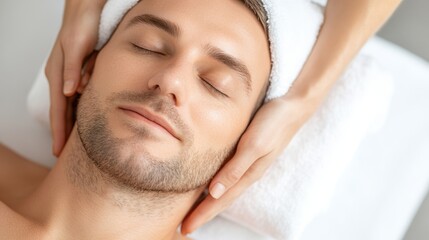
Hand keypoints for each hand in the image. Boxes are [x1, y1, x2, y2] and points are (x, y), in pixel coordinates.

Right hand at [45, 0, 104, 155]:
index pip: (58, 109)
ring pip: (69, 106)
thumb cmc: (82, 26)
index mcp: (59, 74)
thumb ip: (74, 69)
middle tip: (62, 155)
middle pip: (61, 112)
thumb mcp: (78, 47)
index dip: (58, 131)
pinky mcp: (79, 71)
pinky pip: (76, 97)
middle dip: (61, 133)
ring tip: (71, 144)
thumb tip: (69, 93)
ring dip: (68, 125)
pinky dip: (77, 110)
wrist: (86, 9)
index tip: (58, 150)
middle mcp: (62, 77)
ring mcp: (70, 75)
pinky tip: (83, 119)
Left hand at [181, 95, 317, 233]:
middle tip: (184, 227)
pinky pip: (228, 176)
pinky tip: (210, 185)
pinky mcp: (247, 153)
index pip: (221, 201)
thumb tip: (214, 193)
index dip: (203, 215)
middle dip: (203, 214)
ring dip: (209, 203)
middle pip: (222, 199)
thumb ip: (235, 168)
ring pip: (225, 190)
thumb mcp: (254, 145)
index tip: (186, 229)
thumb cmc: (273, 124)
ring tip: (194, 212)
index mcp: (248, 174)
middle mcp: (247, 172)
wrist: (293, 107)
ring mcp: (248, 164)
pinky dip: (216, 185)